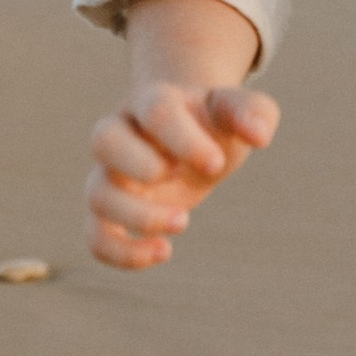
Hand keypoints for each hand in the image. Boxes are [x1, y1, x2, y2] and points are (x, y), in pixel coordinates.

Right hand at [87, 77, 278, 267]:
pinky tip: (164, 252)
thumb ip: (255, 113)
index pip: (156, 111)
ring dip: (139, 217)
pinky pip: (95, 236)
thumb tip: (260, 136)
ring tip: (183, 221)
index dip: (184, 140)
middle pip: (103, 141)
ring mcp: (109, 174)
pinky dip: (122, 254)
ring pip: (97, 195)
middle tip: (188, 179)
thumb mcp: (239, 111)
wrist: (190, 137)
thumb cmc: (214, 123)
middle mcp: (121, 134)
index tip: (217, 165)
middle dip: (143, 166)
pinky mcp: (110, 211)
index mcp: (153, 101)